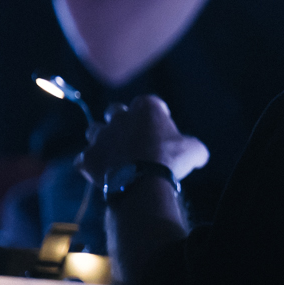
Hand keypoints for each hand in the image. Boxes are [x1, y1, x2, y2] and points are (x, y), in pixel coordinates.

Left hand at [78, 95, 210, 185]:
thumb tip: (200, 155)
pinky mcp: (88, 158)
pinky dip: (91, 164)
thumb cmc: (171, 160)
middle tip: (134, 138)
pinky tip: (101, 172)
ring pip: (95, 130)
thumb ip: (195, 148)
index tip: (162, 128)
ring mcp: (100, 137)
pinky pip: (84, 159)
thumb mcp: (194, 151)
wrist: (143, 181)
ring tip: (114, 154)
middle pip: (115, 111)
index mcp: (146, 108)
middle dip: (122, 121)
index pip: (150, 103)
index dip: (156, 115)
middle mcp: (119, 117)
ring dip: (103, 139)